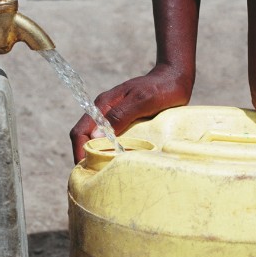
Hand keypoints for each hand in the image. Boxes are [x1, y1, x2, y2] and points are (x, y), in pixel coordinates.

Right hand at [70, 64, 193, 162]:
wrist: (175, 78)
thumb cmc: (161, 88)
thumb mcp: (143, 101)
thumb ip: (120, 115)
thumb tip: (95, 135)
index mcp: (103, 105)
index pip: (80, 131)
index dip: (79, 151)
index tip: (85, 169)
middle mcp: (105, 112)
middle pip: (86, 138)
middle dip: (86, 158)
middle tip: (95, 178)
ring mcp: (114, 118)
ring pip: (98, 141)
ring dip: (99, 156)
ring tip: (106, 174)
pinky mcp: (125, 123)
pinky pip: (112, 140)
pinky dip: (112, 152)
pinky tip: (120, 163)